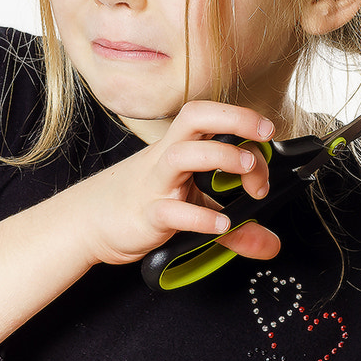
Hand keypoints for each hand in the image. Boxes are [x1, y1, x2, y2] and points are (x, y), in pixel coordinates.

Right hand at [72, 100, 280, 267]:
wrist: (90, 220)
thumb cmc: (143, 202)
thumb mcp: (195, 210)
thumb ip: (235, 228)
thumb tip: (271, 243)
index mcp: (181, 146)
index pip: (213, 118)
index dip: (243, 120)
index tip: (269, 136)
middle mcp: (168, 157)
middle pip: (195, 117)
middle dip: (234, 118)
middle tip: (264, 135)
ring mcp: (155, 184)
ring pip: (182, 155)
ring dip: (219, 157)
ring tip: (247, 171)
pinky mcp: (146, 215)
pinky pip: (171, 211)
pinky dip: (199, 217)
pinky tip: (221, 224)